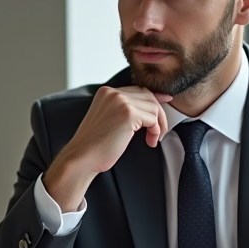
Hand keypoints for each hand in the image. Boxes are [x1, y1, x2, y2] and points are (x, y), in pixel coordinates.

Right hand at [43, 86, 172, 211]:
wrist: (82, 158)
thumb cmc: (95, 146)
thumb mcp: (108, 120)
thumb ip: (124, 109)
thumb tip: (150, 106)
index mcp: (106, 92)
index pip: (138, 90)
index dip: (154, 98)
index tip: (166, 102)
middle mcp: (113, 92)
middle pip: (148, 96)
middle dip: (158, 113)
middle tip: (159, 131)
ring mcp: (120, 101)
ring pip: (153, 107)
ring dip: (158, 125)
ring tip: (152, 139)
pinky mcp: (128, 113)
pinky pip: (153, 118)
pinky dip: (155, 131)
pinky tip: (150, 141)